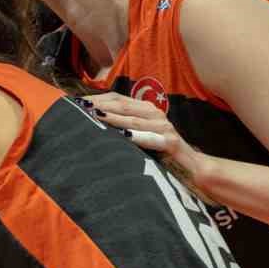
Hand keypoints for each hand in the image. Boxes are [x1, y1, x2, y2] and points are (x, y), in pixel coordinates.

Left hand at [83, 92, 210, 189]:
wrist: (192, 169)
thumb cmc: (161, 154)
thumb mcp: (139, 138)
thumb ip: (122, 129)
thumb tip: (93, 124)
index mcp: (146, 110)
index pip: (118, 99)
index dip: (97, 98)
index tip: (76, 101)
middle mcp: (155, 114)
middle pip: (123, 104)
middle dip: (99, 104)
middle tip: (79, 106)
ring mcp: (164, 127)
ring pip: (134, 119)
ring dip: (113, 117)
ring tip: (94, 115)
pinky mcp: (171, 142)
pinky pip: (151, 138)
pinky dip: (136, 136)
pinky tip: (123, 135)